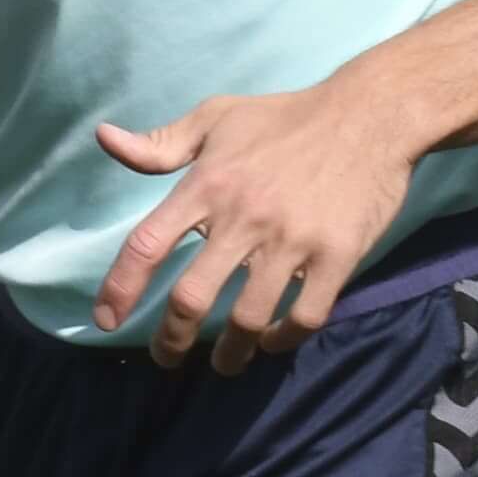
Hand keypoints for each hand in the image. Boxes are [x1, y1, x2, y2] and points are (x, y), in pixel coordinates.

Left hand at [89, 77, 429, 370]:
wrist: (372, 114)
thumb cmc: (288, 117)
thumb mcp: (218, 117)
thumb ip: (161, 142)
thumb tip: (105, 139)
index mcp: (208, 184)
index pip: (147, 245)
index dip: (120, 289)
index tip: (108, 320)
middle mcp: (244, 217)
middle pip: (191, 299)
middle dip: (171, 340)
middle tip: (168, 358)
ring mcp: (293, 240)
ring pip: (249, 319)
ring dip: (231, 353)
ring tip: (226, 362)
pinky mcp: (337, 255)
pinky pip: (306, 315)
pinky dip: (286, 339)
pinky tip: (276, 340)